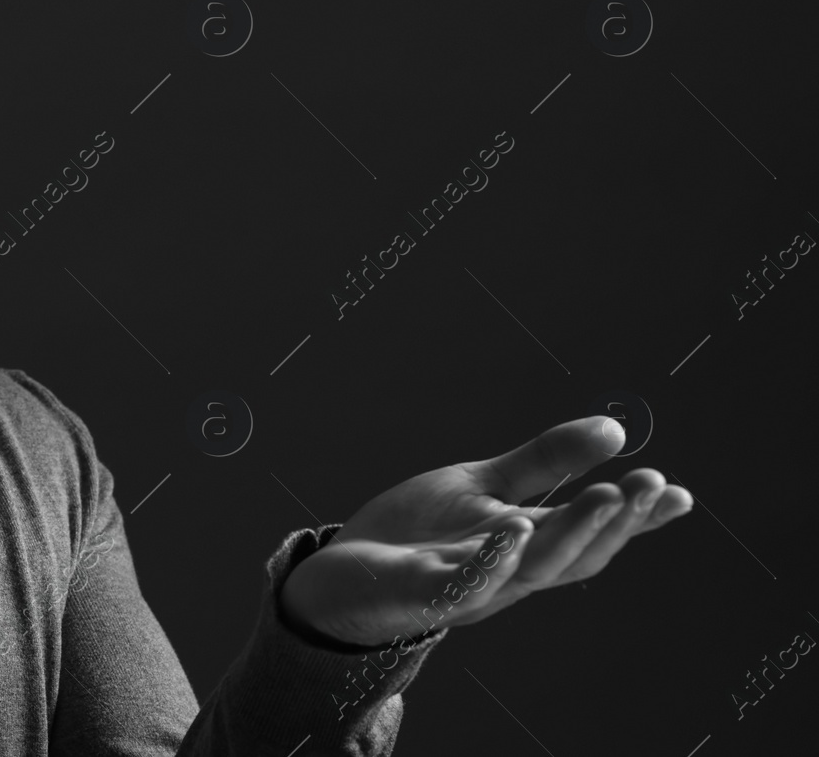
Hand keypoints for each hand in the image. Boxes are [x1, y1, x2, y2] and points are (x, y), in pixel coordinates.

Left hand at [278, 416, 692, 647]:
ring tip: (603, 495)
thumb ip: (544, 461)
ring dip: (568, 535)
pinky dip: (490, 559)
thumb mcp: (484, 487)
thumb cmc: (418, 535)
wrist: (341, 577)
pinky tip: (514, 528)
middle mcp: (507, 574)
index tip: (680, 493)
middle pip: (572, 556)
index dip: (637, 519)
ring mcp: (465, 587)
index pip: (592, 536)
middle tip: (650, 484)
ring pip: (528, 570)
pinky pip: (460, 582)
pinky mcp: (419, 593)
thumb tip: (615, 429)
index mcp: (527, 549)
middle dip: (614, 522)